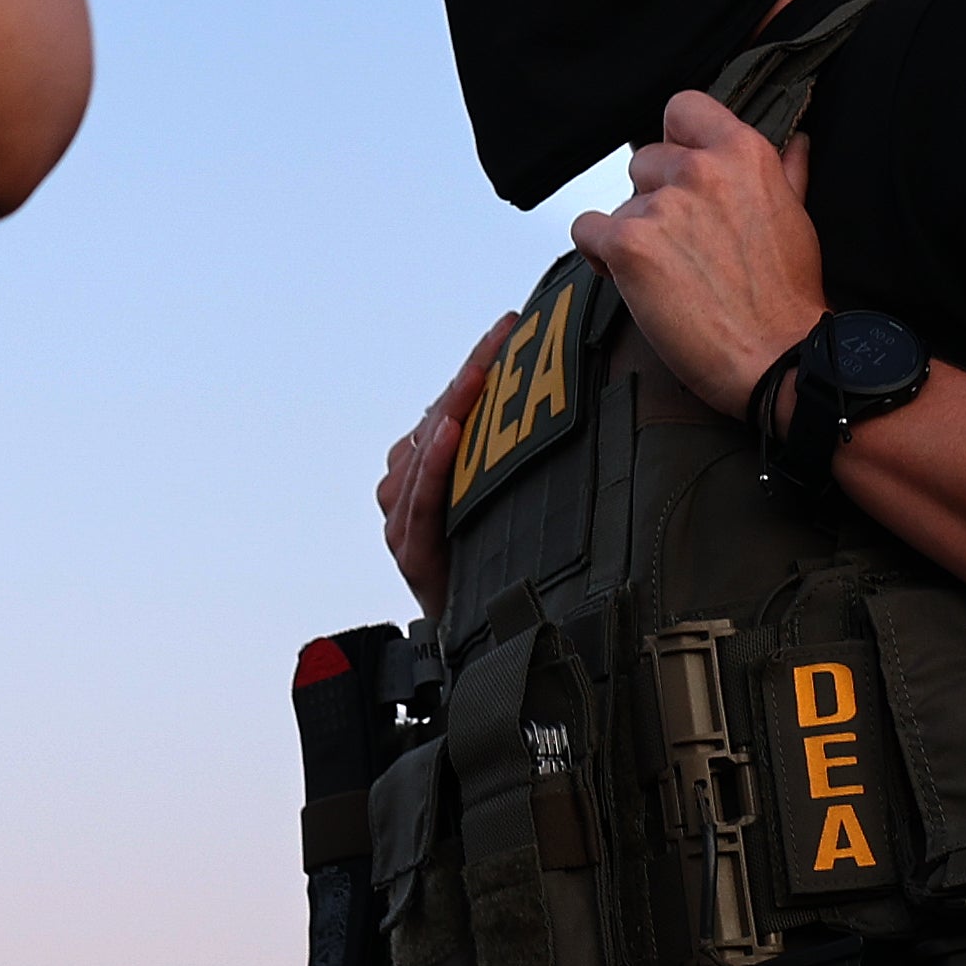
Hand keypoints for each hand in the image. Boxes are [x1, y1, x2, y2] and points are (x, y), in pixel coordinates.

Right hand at [378, 313, 512, 610]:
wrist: (488, 639)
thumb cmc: (502, 564)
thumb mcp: (512, 496)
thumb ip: (514, 452)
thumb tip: (562, 404)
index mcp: (426, 465)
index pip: (453, 401)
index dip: (479, 362)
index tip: (509, 326)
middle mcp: (406, 486)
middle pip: (440, 417)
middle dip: (474, 374)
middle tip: (507, 336)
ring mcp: (403, 516)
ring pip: (427, 449)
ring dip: (456, 406)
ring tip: (482, 369)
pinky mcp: (409, 551)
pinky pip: (420, 499)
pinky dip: (433, 463)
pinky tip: (449, 432)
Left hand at [568, 90, 826, 422]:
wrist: (778, 358)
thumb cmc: (788, 297)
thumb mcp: (797, 216)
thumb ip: (786, 171)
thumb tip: (794, 140)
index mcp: (743, 153)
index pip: (683, 108)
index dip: (676, 139)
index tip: (682, 170)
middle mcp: (700, 170)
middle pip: (644, 161)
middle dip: (655, 199)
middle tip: (681, 245)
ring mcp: (661, 205)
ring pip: (620, 203)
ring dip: (633, 233)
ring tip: (666, 273)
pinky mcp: (628, 245)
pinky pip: (587, 230)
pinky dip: (599, 254)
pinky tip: (629, 279)